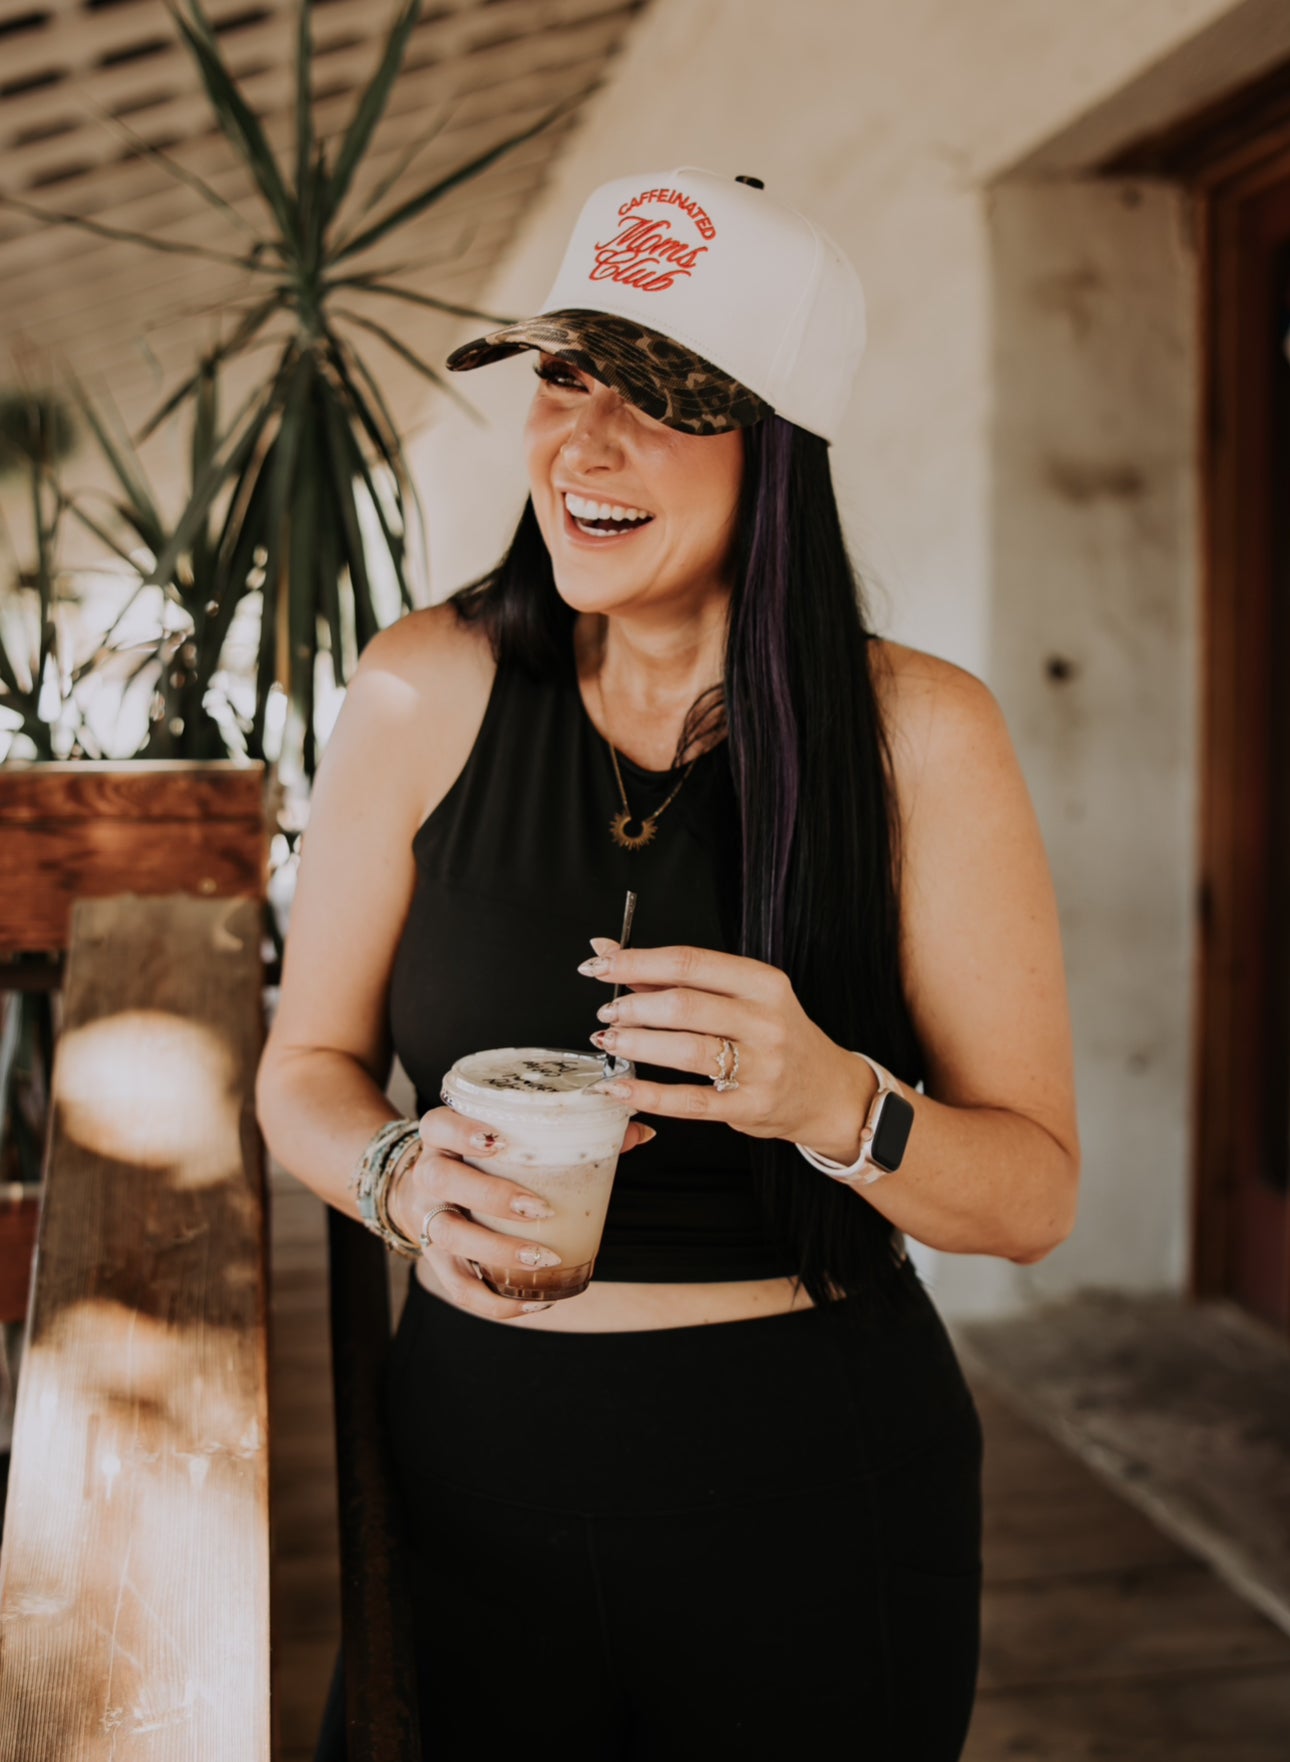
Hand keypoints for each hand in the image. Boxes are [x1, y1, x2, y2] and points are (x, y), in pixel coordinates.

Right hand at [387, 1104, 655, 1319]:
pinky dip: (495, 1301)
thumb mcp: (508, 1137)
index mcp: (442, 1137)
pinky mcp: (435, 1261)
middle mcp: (428, 1175)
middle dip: (491, 1195)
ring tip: (543, 1257)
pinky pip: (459, 1288)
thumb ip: (574, 1132)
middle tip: (539, 1208)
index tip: (498, 1140)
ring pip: (448, 1235)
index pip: (438, 1124)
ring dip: (496, 1250)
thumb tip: (641, 1132)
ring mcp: (427, 1219)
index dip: (463, 1132)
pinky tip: (535, 1300)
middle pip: (442, 1179)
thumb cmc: (481, 1158)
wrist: (419, 1192)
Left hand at [579, 939, 873, 1158]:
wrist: (828, 1092)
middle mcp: (766, 1021)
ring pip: (688, 1049)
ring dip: (638, 1044)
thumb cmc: (777, 1037)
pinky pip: (692, 1102)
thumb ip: (678, 978)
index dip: (637, 962)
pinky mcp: (752, 1106)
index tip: (600, 964)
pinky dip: (650, 1095)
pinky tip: (620, 1088)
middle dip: (634, 1006)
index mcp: (763, 983)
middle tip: (607, 1011)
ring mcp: (762, 1066)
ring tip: (611, 1039)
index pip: (690, 963)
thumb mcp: (741, 997)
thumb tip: (613, 952)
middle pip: (686, 1005)